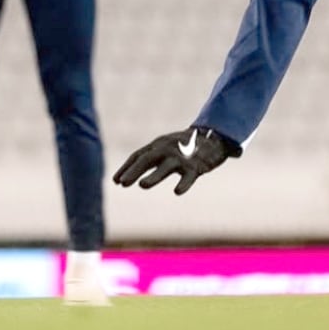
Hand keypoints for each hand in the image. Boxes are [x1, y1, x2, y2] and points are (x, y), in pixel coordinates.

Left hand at [113, 126, 240, 195]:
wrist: (212, 138)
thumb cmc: (183, 146)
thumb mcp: (164, 148)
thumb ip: (149, 160)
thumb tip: (127, 176)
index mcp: (158, 145)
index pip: (138, 155)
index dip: (126, 168)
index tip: (116, 181)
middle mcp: (167, 149)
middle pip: (147, 159)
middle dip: (134, 171)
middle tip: (122, 183)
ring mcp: (181, 157)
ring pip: (166, 167)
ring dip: (154, 176)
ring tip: (142, 185)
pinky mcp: (196, 166)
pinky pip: (189, 176)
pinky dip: (184, 183)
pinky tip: (177, 191)